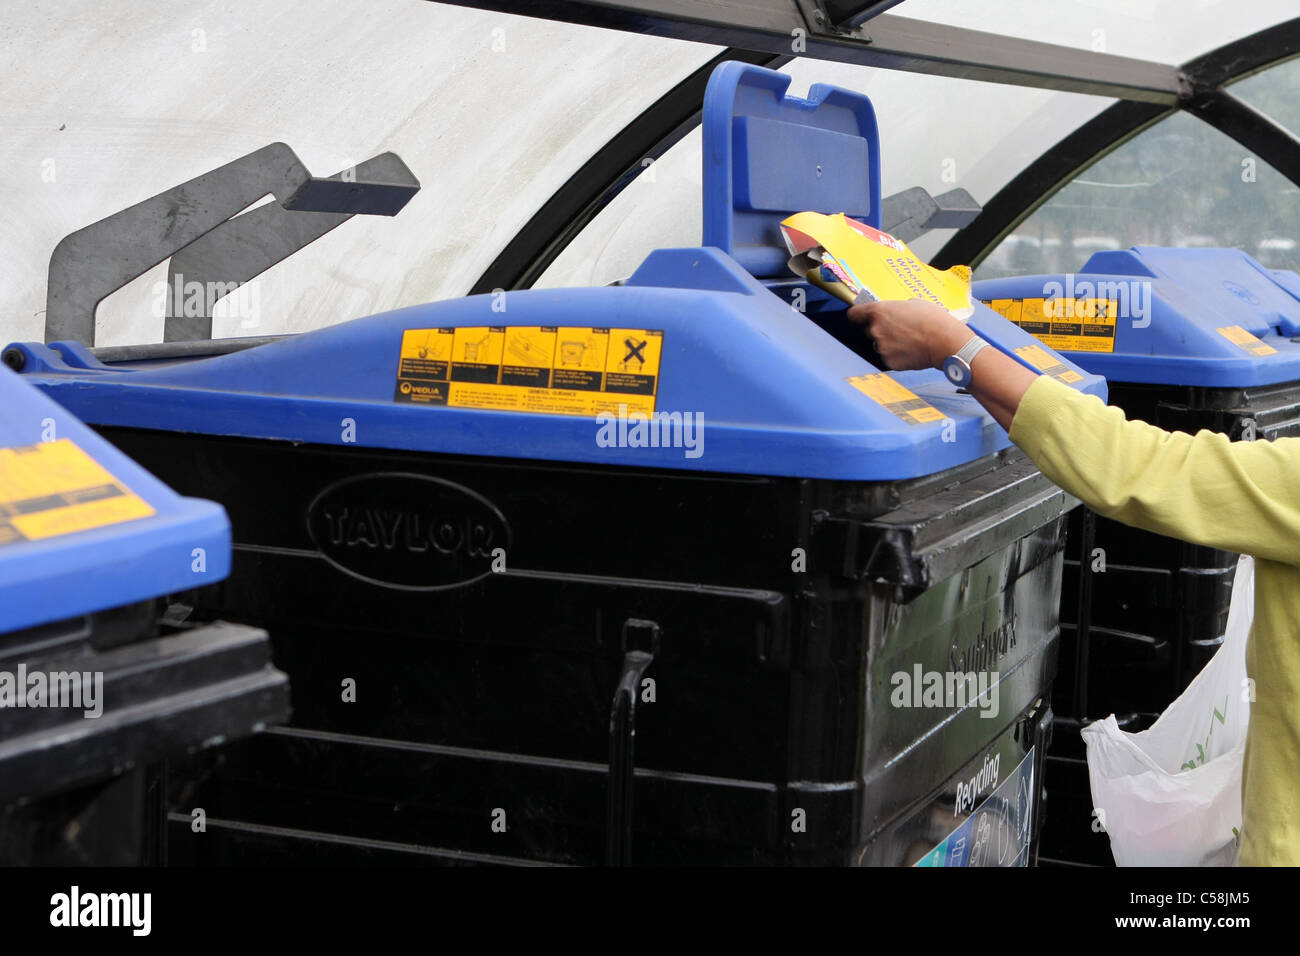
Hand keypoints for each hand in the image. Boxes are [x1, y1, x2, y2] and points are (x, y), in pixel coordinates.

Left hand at [846, 298, 972, 370]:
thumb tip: (896, 311)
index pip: (854, 314)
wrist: (945, 341)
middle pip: (868, 331)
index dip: (858, 316)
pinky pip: (889, 358)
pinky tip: (911, 351)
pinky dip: (897, 356)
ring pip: (880, 345)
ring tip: (909, 341)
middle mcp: (876, 330)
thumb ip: (897, 307)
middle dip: (879, 330)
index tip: (860, 317)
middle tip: (898, 330)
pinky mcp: (889, 362)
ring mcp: (881, 348)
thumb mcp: (914, 303)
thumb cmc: (933, 319)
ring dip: (889, 344)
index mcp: (879, 312)